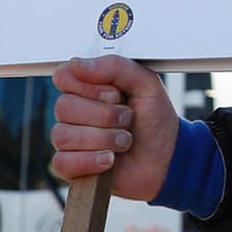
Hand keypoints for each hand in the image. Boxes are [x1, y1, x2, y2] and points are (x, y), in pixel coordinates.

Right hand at [50, 55, 180, 201]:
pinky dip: (92, 161)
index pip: (64, 76)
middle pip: (64, 106)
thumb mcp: (147, 84)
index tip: (115, 93)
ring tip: (125, 141)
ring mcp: (70, 141)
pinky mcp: (70, 167)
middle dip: (105, 115)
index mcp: (89, 89)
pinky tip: (110, 159)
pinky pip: (63, 162)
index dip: (89, 86)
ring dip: (105, 139)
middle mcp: (74, 113)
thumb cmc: (155, 120)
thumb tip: (78, 64)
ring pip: (64, 135)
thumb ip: (116, 68)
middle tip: (128, 119)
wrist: (167, 156)